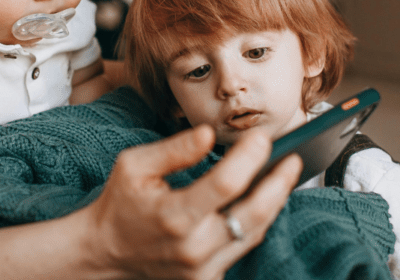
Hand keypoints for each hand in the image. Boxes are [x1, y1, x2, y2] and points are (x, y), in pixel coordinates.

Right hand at [83, 125, 301, 279]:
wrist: (106, 252)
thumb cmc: (121, 203)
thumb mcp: (134, 165)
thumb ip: (175, 150)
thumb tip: (209, 133)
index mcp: (173, 217)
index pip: (226, 184)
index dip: (249, 157)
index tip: (262, 137)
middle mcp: (193, 248)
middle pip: (253, 214)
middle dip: (279, 184)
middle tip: (293, 159)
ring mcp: (203, 269)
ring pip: (254, 232)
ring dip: (273, 202)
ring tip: (285, 175)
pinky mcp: (208, 278)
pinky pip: (242, 246)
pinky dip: (256, 222)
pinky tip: (263, 199)